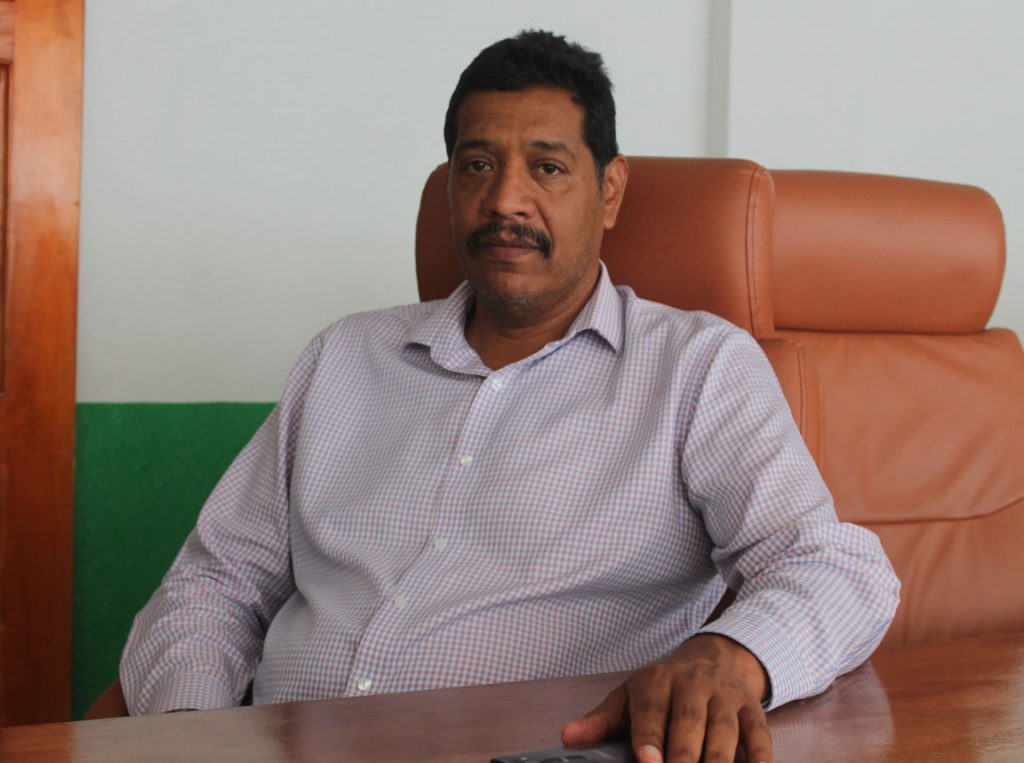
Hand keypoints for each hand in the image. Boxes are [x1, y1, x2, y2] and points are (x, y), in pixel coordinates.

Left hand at [561, 634, 772, 762]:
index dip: (649, 739)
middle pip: (690, 725)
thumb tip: (568, 737)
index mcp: (656, 681)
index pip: (651, 711)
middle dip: (684, 757)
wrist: (715, 658)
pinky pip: (759, 737)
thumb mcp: (630, 696)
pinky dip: (760, 759)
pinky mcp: (753, 711)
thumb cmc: (664, 688)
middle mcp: (693, 685)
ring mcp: (726, 698)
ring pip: (724, 734)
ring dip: (718, 762)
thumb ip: (602, 720)